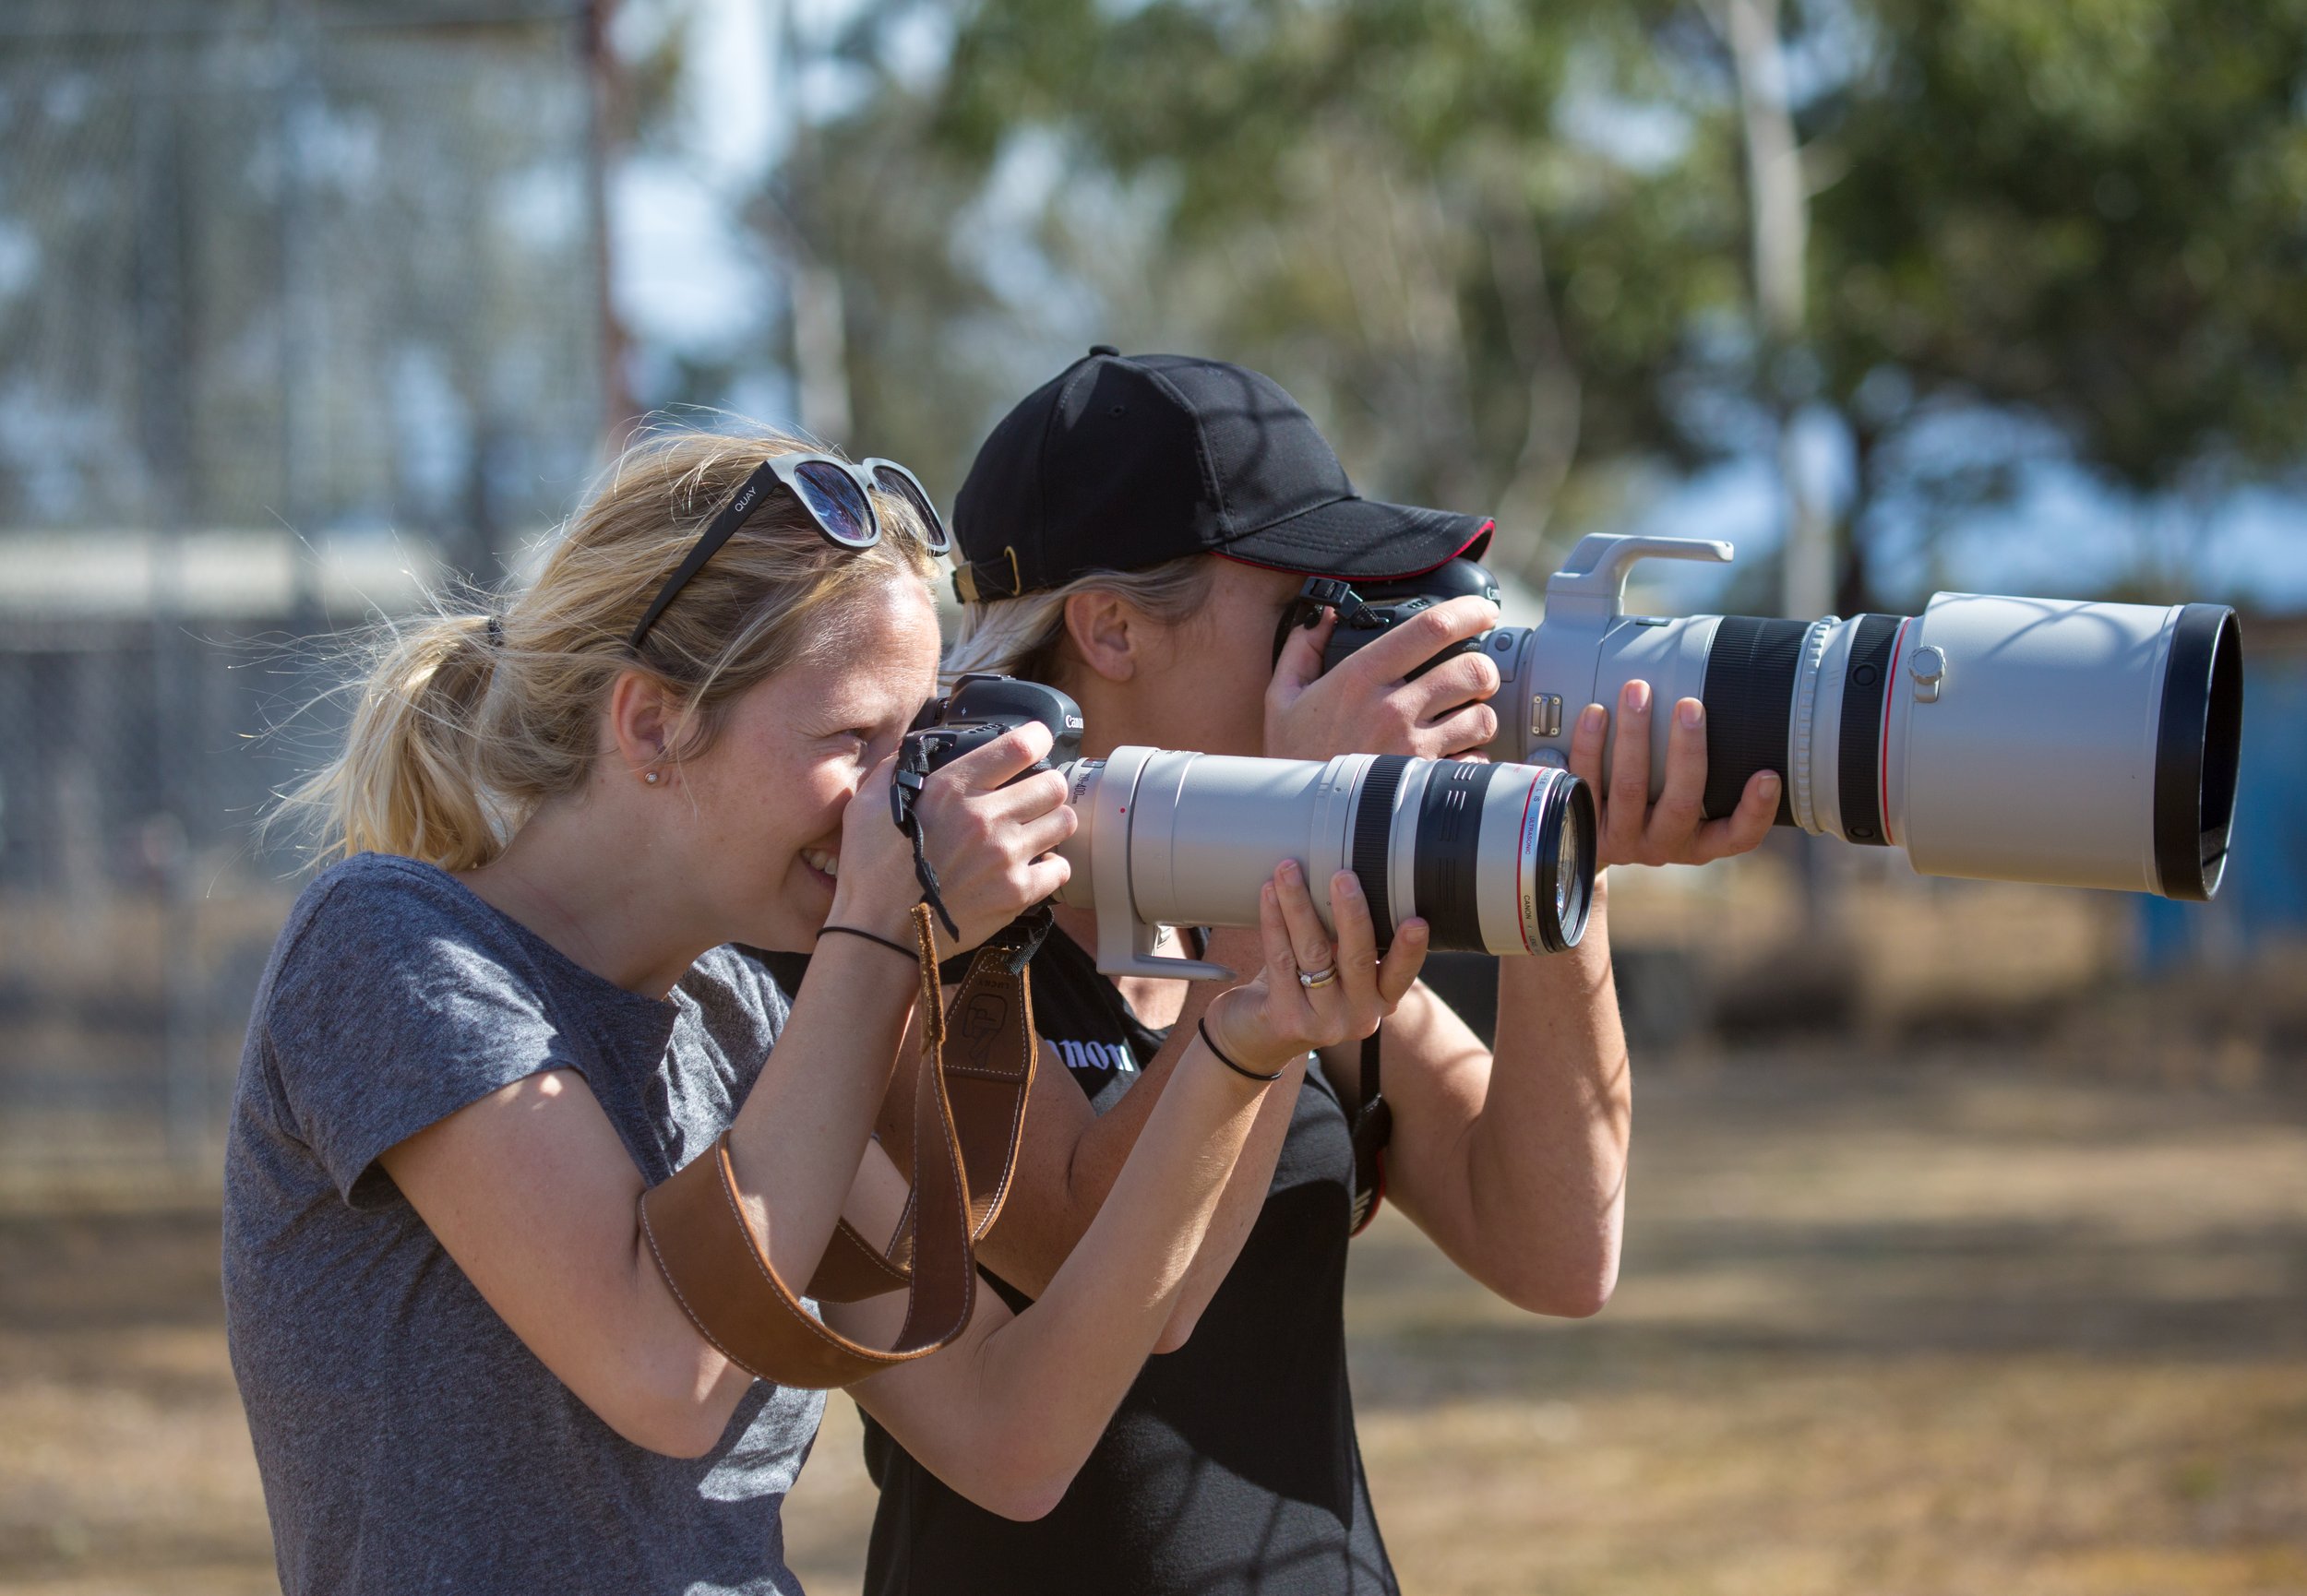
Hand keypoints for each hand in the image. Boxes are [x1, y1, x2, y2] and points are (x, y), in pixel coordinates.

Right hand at [829, 724, 1076, 948]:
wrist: (879, 932)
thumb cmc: (869, 869)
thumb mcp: (867, 804)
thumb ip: (896, 769)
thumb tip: (917, 749)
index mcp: (951, 788)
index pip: (1019, 747)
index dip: (1036, 738)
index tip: (1037, 741)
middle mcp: (985, 817)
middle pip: (1053, 785)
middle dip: (1046, 787)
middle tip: (1033, 796)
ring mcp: (1005, 857)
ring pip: (1064, 823)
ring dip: (1051, 823)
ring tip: (1035, 830)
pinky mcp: (1017, 893)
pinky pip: (1060, 869)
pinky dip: (1050, 867)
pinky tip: (1033, 867)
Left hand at [1202, 862, 1427, 1073]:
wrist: (1257, 1040)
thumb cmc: (1304, 992)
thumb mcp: (1339, 974)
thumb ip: (1349, 943)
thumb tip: (1345, 879)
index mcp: (1381, 1000)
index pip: (1402, 974)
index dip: (1410, 949)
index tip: (1417, 921)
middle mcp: (1359, 1016)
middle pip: (1358, 959)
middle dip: (1351, 912)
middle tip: (1343, 875)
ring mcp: (1323, 1022)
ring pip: (1313, 953)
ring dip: (1299, 905)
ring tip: (1289, 870)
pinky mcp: (1287, 1019)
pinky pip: (1281, 959)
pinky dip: (1274, 920)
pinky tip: (1269, 894)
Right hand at [1265, 596, 1500, 761]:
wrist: (1295, 821)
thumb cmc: (1292, 758)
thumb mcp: (1282, 698)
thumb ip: (1301, 650)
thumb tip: (1324, 617)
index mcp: (1360, 678)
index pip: (1430, 628)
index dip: (1468, 612)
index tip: (1483, 611)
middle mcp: (1392, 709)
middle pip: (1471, 670)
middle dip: (1483, 669)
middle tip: (1475, 676)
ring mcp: (1413, 748)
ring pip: (1482, 717)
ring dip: (1480, 715)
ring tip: (1463, 719)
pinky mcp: (1426, 782)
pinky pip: (1474, 761)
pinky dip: (1471, 757)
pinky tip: (1451, 756)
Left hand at [1569, 680, 1778, 867]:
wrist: (1586, 842)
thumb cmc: (1650, 807)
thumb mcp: (1682, 803)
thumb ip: (1705, 772)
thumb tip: (1731, 700)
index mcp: (1699, 842)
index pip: (1738, 837)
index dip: (1756, 811)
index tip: (1768, 775)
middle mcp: (1663, 844)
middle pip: (1681, 802)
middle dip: (1687, 751)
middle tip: (1690, 706)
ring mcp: (1621, 838)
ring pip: (1630, 788)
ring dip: (1635, 735)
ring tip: (1637, 692)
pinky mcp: (1584, 824)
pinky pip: (1586, 782)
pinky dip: (1590, 745)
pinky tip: (1595, 713)